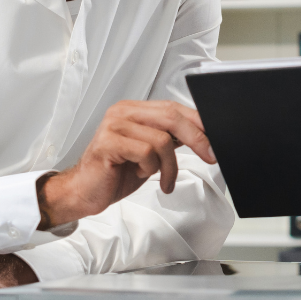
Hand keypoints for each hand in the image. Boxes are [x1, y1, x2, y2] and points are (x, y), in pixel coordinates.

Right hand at [41, 100, 214, 226]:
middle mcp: (123, 112)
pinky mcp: (108, 143)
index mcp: (134, 109)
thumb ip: (169, 138)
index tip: (216, 139)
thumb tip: (203, 136)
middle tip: (210, 156)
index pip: (174, 108)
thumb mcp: (150, 152)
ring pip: (162, 140)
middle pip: (171, 117)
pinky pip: (146, 153)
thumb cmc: (116, 172)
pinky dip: (151, 168)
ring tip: (164, 179)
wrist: (85, 191)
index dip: (198, 122)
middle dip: (197, 138)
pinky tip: (142, 174)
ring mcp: (114, 125)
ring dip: (169, 166)